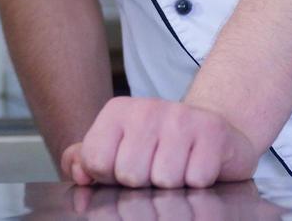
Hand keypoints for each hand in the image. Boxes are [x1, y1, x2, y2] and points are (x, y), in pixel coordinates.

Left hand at [60, 97, 258, 188]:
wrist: (210, 133)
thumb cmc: (157, 146)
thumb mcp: (116, 147)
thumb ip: (86, 159)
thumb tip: (78, 173)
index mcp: (117, 111)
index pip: (96, 161)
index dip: (109, 177)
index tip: (124, 167)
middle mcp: (147, 108)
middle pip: (129, 174)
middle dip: (143, 182)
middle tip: (155, 168)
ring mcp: (181, 117)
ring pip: (164, 180)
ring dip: (172, 184)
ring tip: (177, 167)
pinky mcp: (212, 132)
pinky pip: (196, 179)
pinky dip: (197, 183)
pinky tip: (197, 166)